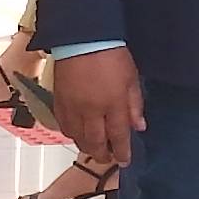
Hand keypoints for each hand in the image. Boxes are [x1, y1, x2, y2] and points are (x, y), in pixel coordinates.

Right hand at [53, 49, 144, 166]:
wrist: (82, 38)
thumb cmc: (110, 53)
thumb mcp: (131, 78)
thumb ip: (135, 104)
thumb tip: (139, 126)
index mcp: (113, 103)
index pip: (118, 136)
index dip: (122, 152)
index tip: (125, 160)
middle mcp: (92, 110)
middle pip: (96, 142)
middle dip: (103, 155)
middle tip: (108, 158)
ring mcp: (73, 107)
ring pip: (78, 138)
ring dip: (87, 147)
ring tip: (94, 149)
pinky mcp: (59, 101)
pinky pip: (63, 125)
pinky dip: (71, 134)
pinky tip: (77, 133)